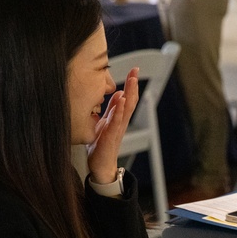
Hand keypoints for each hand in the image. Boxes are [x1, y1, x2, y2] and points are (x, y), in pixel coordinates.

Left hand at [88, 67, 139, 184]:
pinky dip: (119, 111)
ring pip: (126, 110)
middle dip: (133, 86)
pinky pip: (115, 122)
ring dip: (129, 95)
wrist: (100, 167)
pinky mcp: (110, 137)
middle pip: (130, 101)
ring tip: (131, 82)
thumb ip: (112, 110)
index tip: (134, 70)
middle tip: (136, 71)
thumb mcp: (105, 123)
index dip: (131, 84)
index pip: (128, 98)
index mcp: (119, 119)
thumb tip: (118, 93)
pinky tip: (121, 101)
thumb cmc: (101, 146)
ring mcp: (117, 130)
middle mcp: (121, 123)